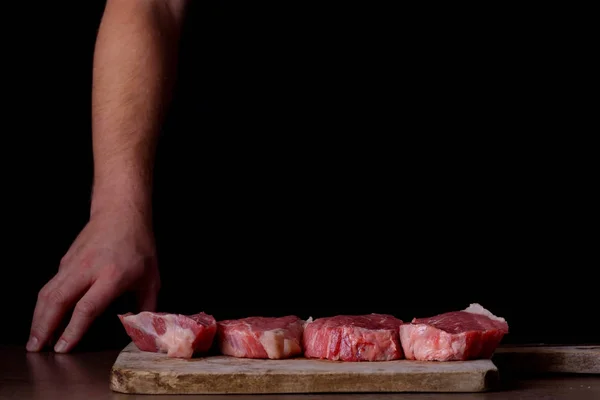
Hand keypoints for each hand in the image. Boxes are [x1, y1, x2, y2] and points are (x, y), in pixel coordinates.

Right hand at [26, 208, 159, 352]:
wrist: (121, 214)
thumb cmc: (139, 246)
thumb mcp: (151, 278)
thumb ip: (146, 307)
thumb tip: (142, 330)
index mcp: (112, 275)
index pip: (86, 307)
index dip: (72, 330)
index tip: (63, 347)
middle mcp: (88, 269)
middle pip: (58, 301)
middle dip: (44, 328)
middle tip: (38, 349)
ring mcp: (73, 264)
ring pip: (47, 293)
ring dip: (38, 318)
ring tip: (36, 339)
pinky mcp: (64, 261)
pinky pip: (50, 285)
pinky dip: (44, 305)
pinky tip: (46, 319)